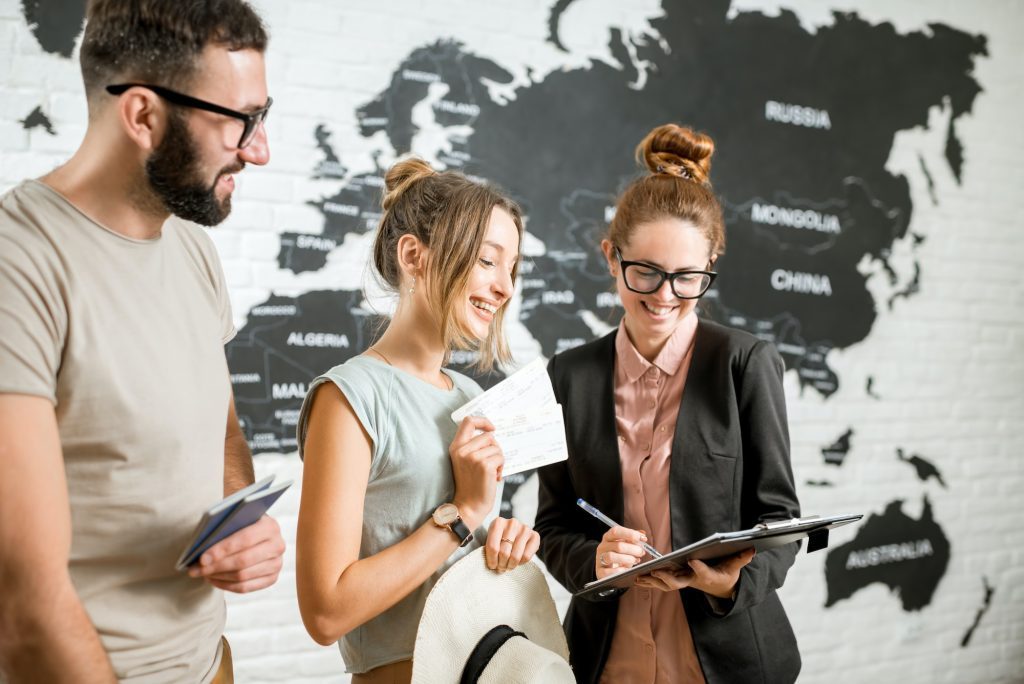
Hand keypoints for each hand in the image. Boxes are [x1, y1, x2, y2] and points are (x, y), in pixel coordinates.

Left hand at [188, 514, 284, 592]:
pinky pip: (245, 587)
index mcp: (270, 526)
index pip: (246, 539)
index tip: (202, 558)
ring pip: (243, 576)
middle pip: (244, 561)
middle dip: (217, 566)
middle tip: (196, 569)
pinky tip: (212, 579)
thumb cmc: (240, 524)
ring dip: (218, 576)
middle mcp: (278, 545)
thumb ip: (224, 528)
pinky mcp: (272, 578)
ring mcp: (277, 563)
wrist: (256, 533)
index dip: (223, 550)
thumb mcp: (235, 520)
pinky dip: (225, 585)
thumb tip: (203, 545)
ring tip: (202, 574)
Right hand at [449, 416, 502, 528]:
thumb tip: (492, 433)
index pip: (468, 421)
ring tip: (492, 472)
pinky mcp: (484, 465)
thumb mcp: (466, 461)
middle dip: (495, 448)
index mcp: (456, 447)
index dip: (482, 420)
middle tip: (492, 463)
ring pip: (497, 447)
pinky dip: (501, 467)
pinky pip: (501, 457)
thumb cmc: (471, 484)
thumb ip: (473, 446)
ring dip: (499, 460)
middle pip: (489, 436)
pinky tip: (495, 477)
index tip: (491, 428)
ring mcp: (473, 457)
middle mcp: (462, 450)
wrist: (469, 506)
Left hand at [485, 517, 539, 572]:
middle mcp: (512, 523)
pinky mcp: (535, 535)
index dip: (492, 560)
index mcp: (498, 522)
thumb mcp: (491, 539)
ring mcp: (524, 529)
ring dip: (510, 565)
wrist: (517, 532)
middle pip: (504, 553)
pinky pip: (527, 556)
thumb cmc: (501, 538)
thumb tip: (491, 565)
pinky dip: (521, 562)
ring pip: (515, 556)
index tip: (492, 566)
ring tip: (508, 566)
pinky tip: (517, 561)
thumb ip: (489, 549)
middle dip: (501, 565)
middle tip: (501, 568)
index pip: (492, 547)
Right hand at [594, 525, 647, 579]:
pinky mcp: (600, 571)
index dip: (630, 534)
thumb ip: (633, 539)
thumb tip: (643, 536)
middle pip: (618, 545)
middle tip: (642, 552)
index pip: (616, 531)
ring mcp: (600, 559)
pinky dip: (621, 571)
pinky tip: (627, 570)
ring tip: (635, 560)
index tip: (643, 538)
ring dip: (628, 559)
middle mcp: (602, 547)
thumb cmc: (619, 555)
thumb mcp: (625, 544)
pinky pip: (610, 571)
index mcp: (608, 537)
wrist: (607, 569)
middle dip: (634, 549)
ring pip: (612, 557)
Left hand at [636, 548, 753, 597]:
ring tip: (638, 576)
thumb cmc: (726, 574)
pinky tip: (635, 578)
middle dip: (666, 577)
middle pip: (679, 582)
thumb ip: (741, 558)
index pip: (703, 573)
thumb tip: (752, 549)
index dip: (699, 568)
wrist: (720, 588)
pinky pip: (660, 583)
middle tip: (655, 571)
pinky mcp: (676, 581)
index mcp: (708, 576)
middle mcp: (693, 581)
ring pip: (666, 584)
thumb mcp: (735, 567)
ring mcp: (683, 582)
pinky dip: (648, 581)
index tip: (693, 561)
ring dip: (652, 581)